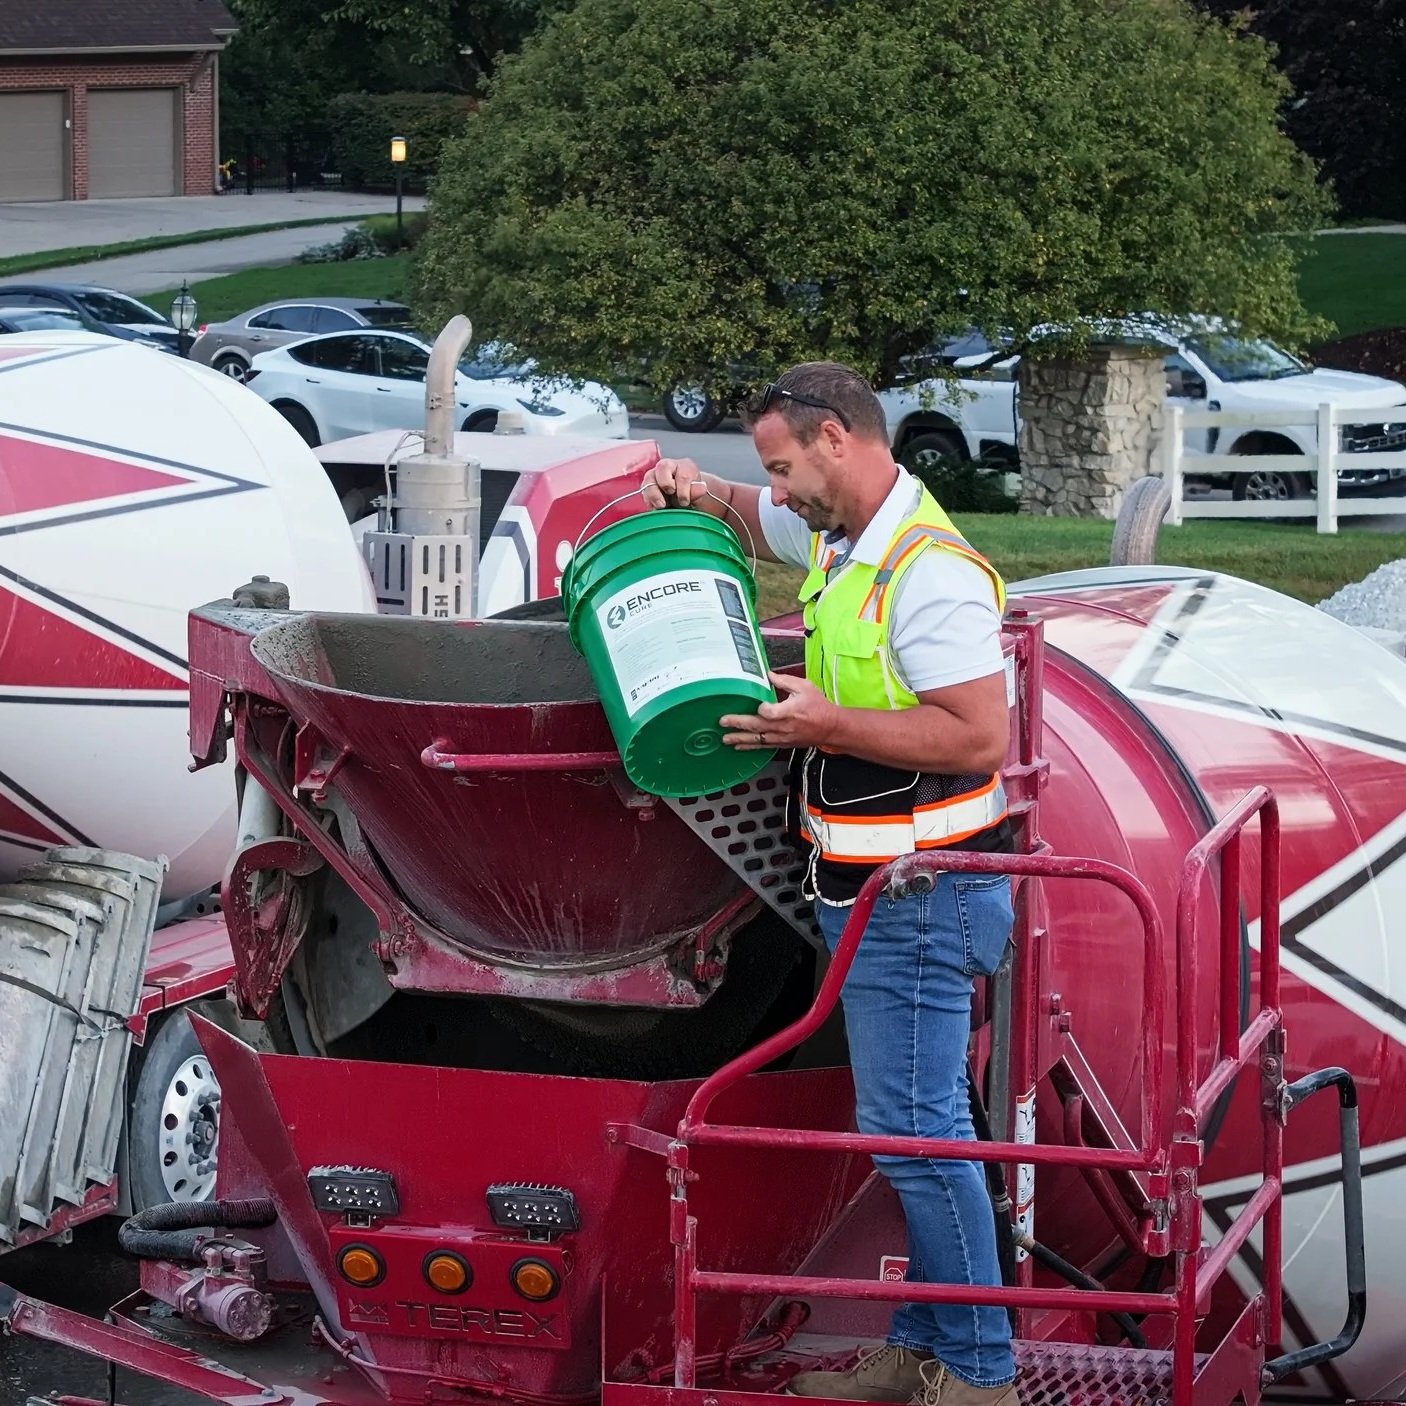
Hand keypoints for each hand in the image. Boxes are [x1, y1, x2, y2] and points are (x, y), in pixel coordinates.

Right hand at [641, 457, 709, 509]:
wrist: (680, 497)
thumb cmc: (690, 493)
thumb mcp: (697, 493)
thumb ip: (698, 491)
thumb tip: (701, 488)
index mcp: (684, 466)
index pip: (683, 475)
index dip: (683, 490)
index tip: (685, 502)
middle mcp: (667, 466)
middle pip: (663, 467)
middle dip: (667, 483)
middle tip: (671, 495)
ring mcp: (654, 475)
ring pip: (649, 479)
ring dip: (654, 494)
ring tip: (662, 506)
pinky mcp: (646, 485)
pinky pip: (643, 491)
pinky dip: (649, 500)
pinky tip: (656, 508)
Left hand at [720, 672, 839, 750]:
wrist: (831, 728)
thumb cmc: (818, 706)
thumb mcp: (805, 687)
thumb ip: (785, 681)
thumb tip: (768, 674)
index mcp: (789, 711)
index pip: (771, 712)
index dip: (762, 709)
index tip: (758, 704)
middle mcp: (783, 726)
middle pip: (758, 726)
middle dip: (738, 724)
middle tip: (722, 722)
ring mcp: (782, 737)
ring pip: (758, 739)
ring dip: (740, 738)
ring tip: (725, 738)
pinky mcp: (783, 743)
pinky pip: (763, 746)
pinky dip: (750, 747)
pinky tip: (738, 746)